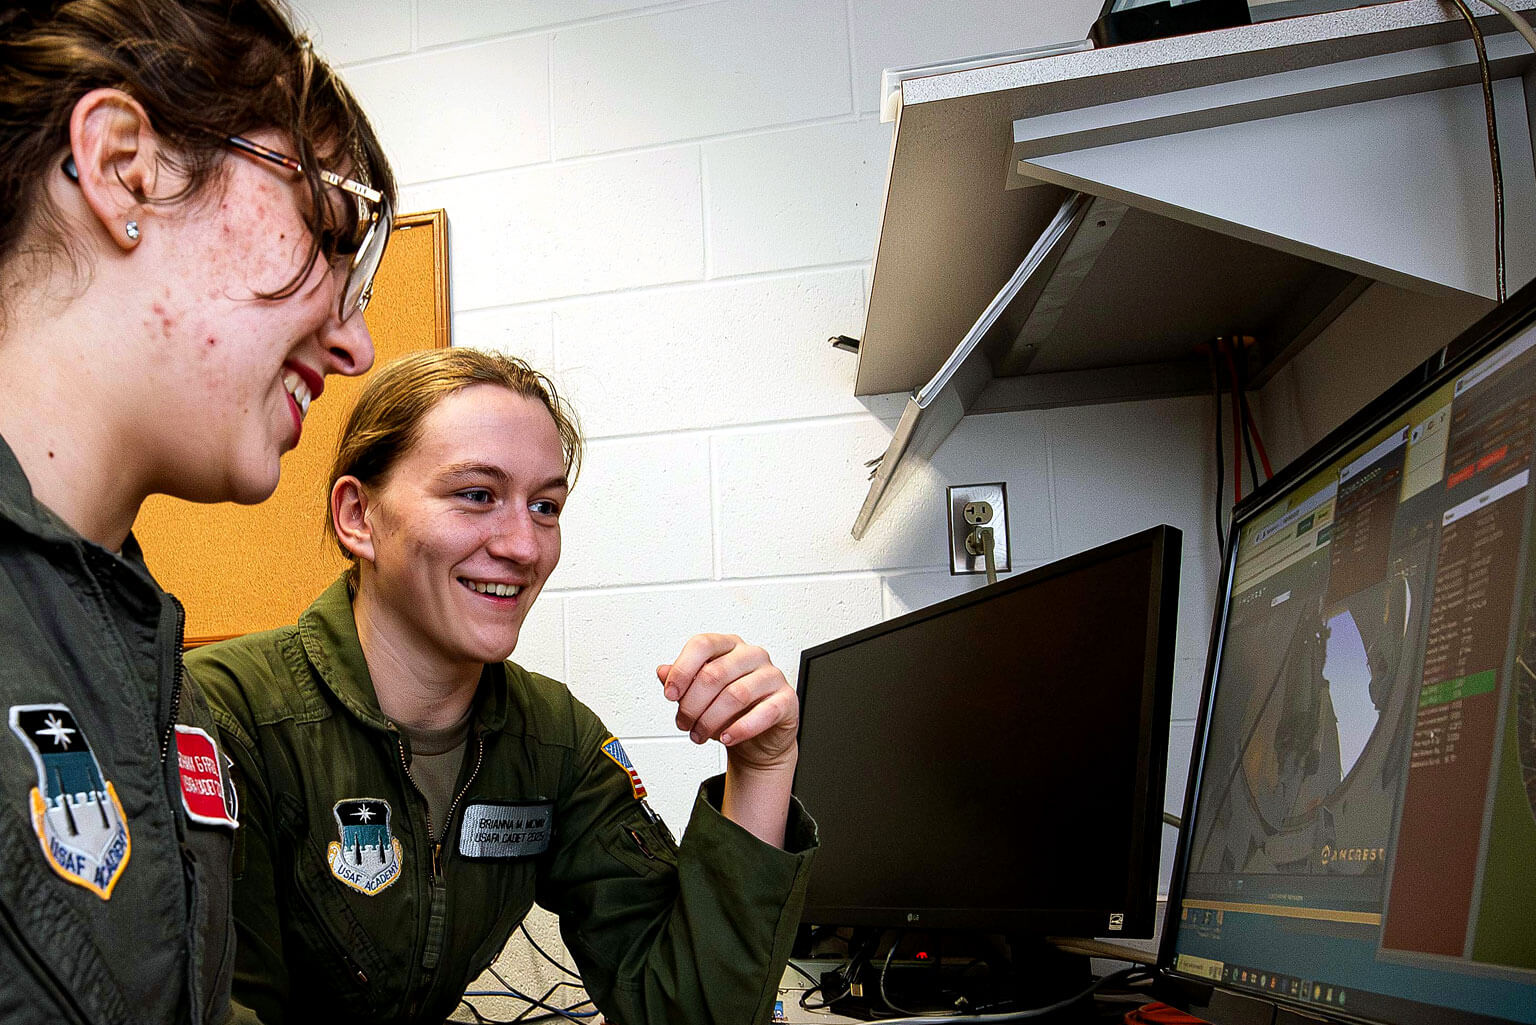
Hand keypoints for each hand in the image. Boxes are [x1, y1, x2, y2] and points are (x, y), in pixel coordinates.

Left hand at [658, 633, 798, 774]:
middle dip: (692, 704)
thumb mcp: (699, 695)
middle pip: (714, 673)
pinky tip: (727, 737)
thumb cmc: (729, 711)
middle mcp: (751, 655)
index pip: (702, 645)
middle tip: (684, 723)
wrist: (758, 739)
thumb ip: (682, 680)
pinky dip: (741, 728)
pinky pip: (764, 712)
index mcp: (729, 646)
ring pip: (735, 694)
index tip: (670, 694)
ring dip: (711, 720)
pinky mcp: (786, 699)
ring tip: (700, 735)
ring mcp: (772, 676)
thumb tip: (663, 672)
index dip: (682, 670)